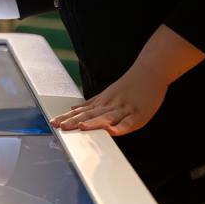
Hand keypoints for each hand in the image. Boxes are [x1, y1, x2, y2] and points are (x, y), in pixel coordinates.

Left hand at [50, 66, 167, 135]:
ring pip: (107, 117)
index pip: (81, 111)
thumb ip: (92, 103)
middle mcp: (110, 105)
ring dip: (94, 123)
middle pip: (90, 114)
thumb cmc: (129, 85)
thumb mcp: (108, 93)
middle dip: (75, 121)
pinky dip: (121, 127)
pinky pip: (128, 122)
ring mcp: (124, 109)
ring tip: (81, 128)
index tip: (53, 123)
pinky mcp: (138, 114)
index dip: (68, 117)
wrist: (150, 71)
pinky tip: (112, 132)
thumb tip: (74, 108)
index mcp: (103, 102)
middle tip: (61, 127)